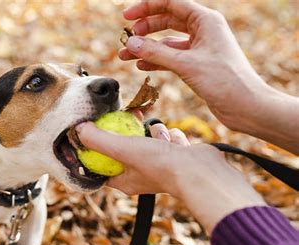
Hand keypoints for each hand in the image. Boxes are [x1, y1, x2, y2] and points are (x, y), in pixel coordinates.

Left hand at [76, 121, 264, 232]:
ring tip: (158, 134)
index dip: (97, 148)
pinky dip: (170, 136)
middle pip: (126, 148)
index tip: (96, 130)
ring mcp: (161, 166)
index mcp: (125, 180)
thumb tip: (79, 129)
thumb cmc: (160, 165)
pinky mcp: (177, 157)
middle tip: (127, 116)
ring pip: (148, 140)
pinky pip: (168, 139)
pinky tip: (175, 140)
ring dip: (153, 132)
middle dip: (128, 132)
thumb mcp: (122, 149)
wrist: (201, 171)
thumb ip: (99, 139)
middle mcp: (142, 175)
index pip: (103, 164)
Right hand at [119, 0, 298, 153]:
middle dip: (145, 28)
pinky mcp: (197, 65)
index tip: (127, 17)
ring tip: (125, 55)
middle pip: (167, 20)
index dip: (147, 7)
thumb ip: (156, 52)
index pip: (171, 4)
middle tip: (127, 38)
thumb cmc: (225, 81)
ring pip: (167, 41)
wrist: (246, 107)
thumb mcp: (185, 64)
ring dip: (147, 47)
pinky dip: (156, 60)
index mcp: (205, 21)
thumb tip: (130, 43)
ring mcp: (199, 48)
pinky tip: (141, 65)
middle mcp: (203, 30)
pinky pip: (171, 57)